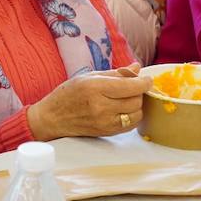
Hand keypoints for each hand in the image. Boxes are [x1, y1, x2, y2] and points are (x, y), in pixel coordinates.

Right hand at [26, 63, 153, 139]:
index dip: (144, 82)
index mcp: (96, 88)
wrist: (52, 118)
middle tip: (134, 87)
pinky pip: (130, 125)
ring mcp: (104, 122)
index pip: (130, 86)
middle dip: (139, 92)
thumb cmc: (68, 94)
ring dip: (137, 105)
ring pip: (136, 114)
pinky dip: (132, 116)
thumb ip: (115, 73)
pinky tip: (123, 109)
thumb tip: (137, 68)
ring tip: (127, 98)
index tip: (147, 79)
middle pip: (136, 100)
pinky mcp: (107, 132)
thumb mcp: (89, 76)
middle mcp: (101, 107)